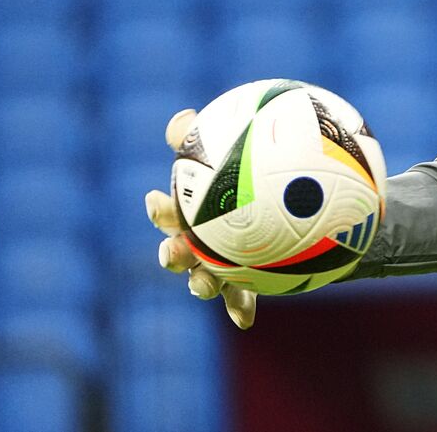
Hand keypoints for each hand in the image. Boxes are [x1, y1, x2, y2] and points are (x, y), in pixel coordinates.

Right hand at [144, 108, 257, 328]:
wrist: (280, 210)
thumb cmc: (245, 178)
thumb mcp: (230, 153)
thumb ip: (204, 139)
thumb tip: (183, 117)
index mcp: (190, 213)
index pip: (167, 210)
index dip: (159, 208)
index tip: (156, 198)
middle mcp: (195, 242)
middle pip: (175, 251)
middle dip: (170, 253)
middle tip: (172, 252)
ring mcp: (215, 265)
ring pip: (200, 280)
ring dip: (199, 284)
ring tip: (203, 287)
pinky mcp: (239, 283)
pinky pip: (238, 298)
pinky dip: (238, 308)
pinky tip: (245, 321)